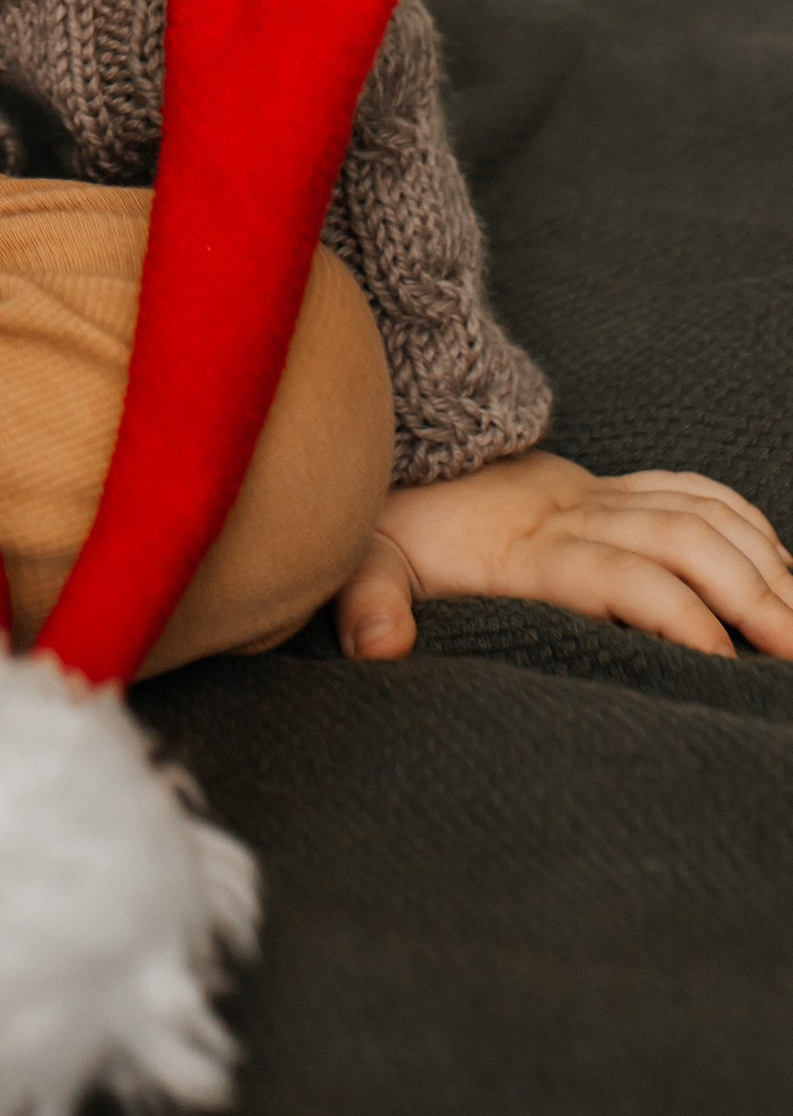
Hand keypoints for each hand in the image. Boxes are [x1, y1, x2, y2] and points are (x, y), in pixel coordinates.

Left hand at [337, 450, 792, 663]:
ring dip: (766, 565)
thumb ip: (369, 599)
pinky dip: (750, 526)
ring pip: (704, 514)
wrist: (405, 453)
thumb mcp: (365, 559)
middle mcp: (579, 513)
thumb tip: (375, 645)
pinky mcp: (617, 486)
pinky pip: (698, 491)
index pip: (619, 574)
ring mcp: (604, 494)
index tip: (720, 662)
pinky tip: (784, 570)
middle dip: (751, 594)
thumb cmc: (395, 527)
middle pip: (685, 539)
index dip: (673, 613)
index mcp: (528, 547)